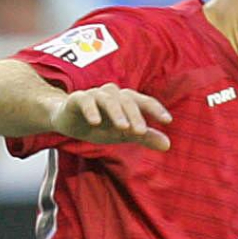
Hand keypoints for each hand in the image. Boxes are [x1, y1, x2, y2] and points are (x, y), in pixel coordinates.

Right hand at [52, 84, 172, 150]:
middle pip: (127, 100)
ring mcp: (94, 95)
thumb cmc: (101, 125)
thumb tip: (168, 145)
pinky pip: (85, 101)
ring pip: (108, 99)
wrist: (69, 121)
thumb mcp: (123, 133)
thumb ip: (145, 137)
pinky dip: (91, 110)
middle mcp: (112, 94)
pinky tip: (95, 122)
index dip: (156, 109)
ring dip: (116, 112)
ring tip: (122, 128)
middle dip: (135, 115)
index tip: (167, 120)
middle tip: (140, 132)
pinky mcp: (77, 99)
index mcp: (126, 100)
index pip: (144, 101)